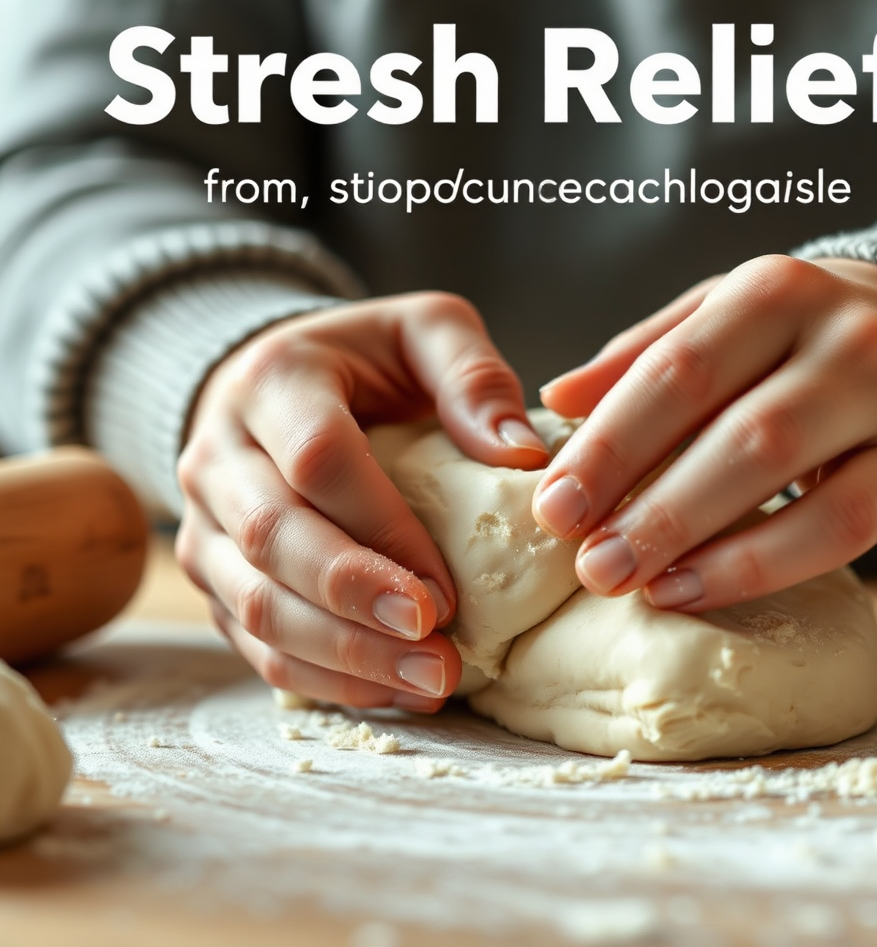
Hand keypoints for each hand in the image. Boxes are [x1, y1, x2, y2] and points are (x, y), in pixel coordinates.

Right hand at [175, 292, 546, 709]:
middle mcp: (219, 455)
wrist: (272, 388)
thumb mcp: (424, 332)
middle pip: (275, 542)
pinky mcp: (213, 575)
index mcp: (272, 382)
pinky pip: (253, 641)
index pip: (318, 462)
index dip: (383, 530)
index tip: (448, 589)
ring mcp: (204, 523)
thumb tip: (522, 459)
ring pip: (254, 606)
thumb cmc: (363, 361)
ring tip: (429, 685)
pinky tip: (390, 693)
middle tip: (438, 655)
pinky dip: (321, 677)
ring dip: (342, 658)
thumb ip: (472, 376)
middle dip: (358, 606)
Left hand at [533, 256, 876, 610]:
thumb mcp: (722, 321)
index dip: (609, 445)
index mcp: (771, 291)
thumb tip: (558, 397)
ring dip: (699, 542)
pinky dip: (761, 565)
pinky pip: (841, 527)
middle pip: (733, 430)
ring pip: (788, 479)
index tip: (553, 507)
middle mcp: (842, 336)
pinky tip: (693, 589)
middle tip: (587, 563)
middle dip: (649, 504)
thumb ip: (644, 354)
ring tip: (632, 583)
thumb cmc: (799, 339)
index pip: (675, 371)